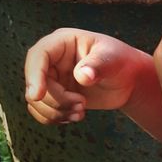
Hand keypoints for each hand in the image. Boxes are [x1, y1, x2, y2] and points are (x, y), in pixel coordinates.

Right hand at [25, 29, 149, 124]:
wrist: (127, 80)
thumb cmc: (121, 62)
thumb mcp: (113, 60)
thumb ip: (98, 65)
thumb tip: (82, 76)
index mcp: (62, 42)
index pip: (38, 55)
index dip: (34, 75)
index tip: (37, 96)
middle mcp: (52, 60)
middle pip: (36, 82)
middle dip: (56, 100)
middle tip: (82, 105)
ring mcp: (52, 78)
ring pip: (36, 100)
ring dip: (56, 112)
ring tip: (81, 112)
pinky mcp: (55, 95)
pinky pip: (42, 110)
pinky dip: (55, 118)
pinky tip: (76, 116)